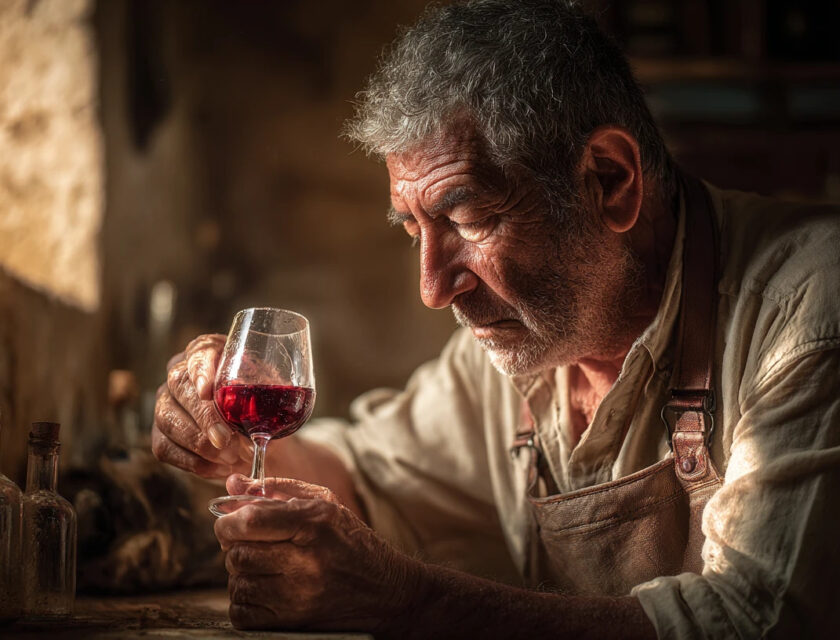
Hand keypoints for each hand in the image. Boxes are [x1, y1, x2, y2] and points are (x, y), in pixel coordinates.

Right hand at [152, 334, 252, 477]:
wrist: (261, 438)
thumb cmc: (265, 406)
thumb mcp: (270, 393)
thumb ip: (263, 388)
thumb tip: (250, 393)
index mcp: (209, 352)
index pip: (199, 354)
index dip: (200, 371)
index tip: (207, 391)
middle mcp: (180, 374)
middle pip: (179, 387)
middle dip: (203, 417)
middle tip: (225, 440)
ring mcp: (166, 404)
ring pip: (168, 420)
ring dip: (199, 444)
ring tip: (231, 458)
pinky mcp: (160, 435)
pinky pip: (165, 449)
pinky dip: (194, 463)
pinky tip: (220, 469)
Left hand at [215, 474, 424, 632]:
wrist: (385, 592)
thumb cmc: (352, 542)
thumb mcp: (324, 504)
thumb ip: (276, 490)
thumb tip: (231, 485)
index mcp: (314, 524)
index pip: (248, 522)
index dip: (228, 522)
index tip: (231, 523)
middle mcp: (306, 562)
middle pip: (238, 554)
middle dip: (236, 547)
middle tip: (253, 545)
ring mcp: (298, 597)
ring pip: (237, 584)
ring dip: (243, 574)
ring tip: (264, 567)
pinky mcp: (292, 623)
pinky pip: (241, 613)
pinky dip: (245, 601)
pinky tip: (265, 589)